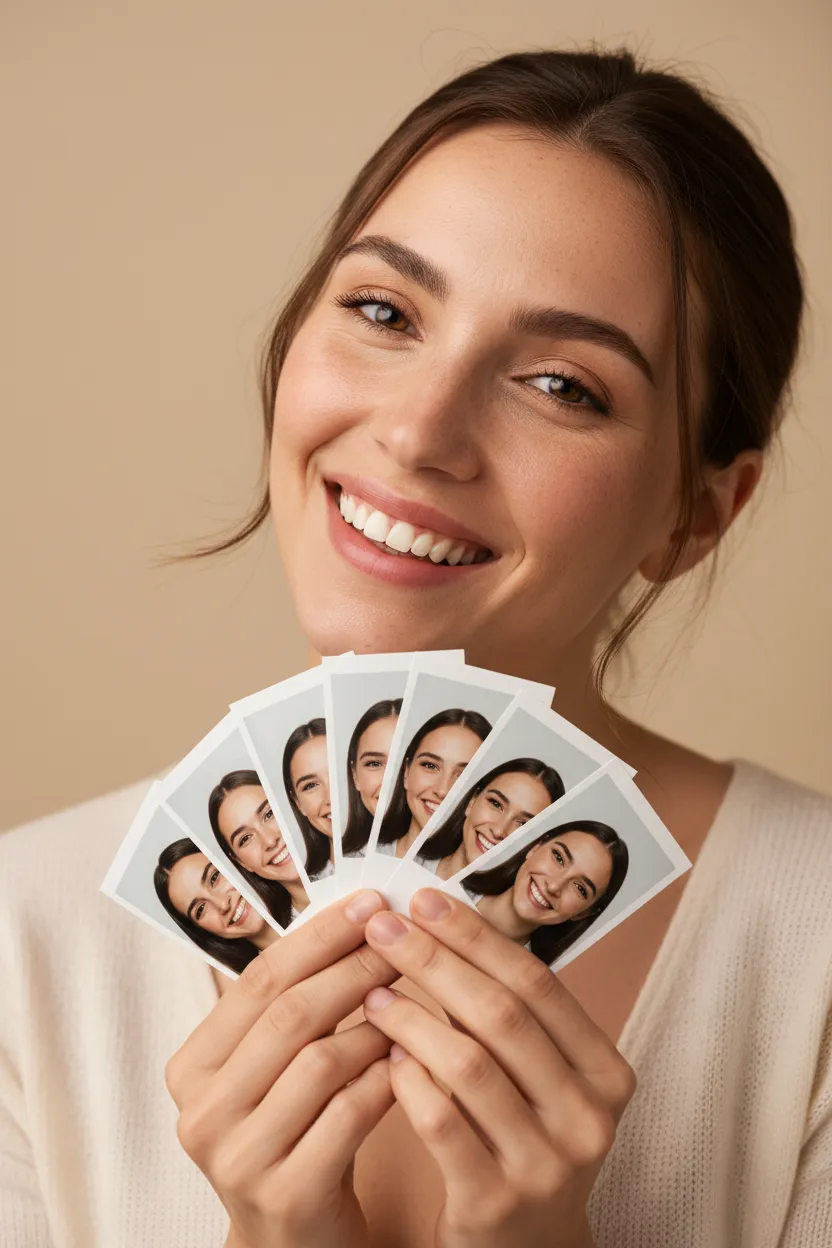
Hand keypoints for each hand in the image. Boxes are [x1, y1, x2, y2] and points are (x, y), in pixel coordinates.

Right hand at [165, 889, 397, 1247]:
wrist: (294, 1244)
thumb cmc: (295, 1136)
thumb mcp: (277, 1069)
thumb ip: (295, 1005)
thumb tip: (356, 914)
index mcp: (192, 1067)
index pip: (260, 980)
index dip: (320, 935)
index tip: (370, 902)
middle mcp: (202, 1112)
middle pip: (289, 1014)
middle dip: (354, 967)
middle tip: (403, 939)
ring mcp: (238, 1158)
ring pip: (320, 1060)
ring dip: (376, 1022)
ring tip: (413, 998)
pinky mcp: (285, 1195)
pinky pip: (348, 1114)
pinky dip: (387, 1077)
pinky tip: (412, 1057)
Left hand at [362, 887, 635, 1247]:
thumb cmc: (521, 1140)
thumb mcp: (540, 1080)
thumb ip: (507, 1014)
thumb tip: (441, 921)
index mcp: (606, 1071)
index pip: (537, 983)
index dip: (476, 936)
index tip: (423, 899)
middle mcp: (588, 1117)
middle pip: (502, 1015)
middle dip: (435, 961)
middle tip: (382, 927)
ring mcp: (547, 1164)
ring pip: (470, 1065)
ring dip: (412, 1017)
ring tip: (371, 990)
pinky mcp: (495, 1203)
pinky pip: (442, 1124)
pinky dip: (407, 1080)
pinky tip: (383, 1053)